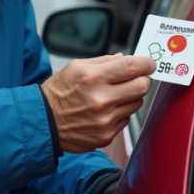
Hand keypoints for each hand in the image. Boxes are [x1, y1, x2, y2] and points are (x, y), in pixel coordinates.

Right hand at [40, 54, 155, 152]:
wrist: (43, 122)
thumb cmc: (58, 93)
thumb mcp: (75, 67)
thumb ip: (103, 61)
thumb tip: (125, 58)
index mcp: (93, 78)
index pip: (132, 67)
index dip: (146, 63)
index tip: (149, 63)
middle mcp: (101, 100)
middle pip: (142, 86)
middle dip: (143, 79)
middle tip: (138, 77)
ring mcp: (105, 120)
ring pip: (136, 103)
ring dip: (131, 96)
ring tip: (114, 95)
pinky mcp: (107, 135)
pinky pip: (126, 119)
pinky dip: (120, 112)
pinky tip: (106, 110)